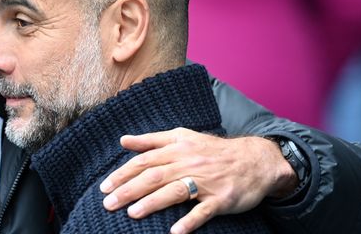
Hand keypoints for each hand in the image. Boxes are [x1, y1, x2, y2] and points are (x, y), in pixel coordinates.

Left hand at [99, 128, 296, 233]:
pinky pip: (204, 211)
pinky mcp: (222, 199)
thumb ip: (152, 140)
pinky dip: (190, 221)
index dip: (123, 174)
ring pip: (175, 191)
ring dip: (152, 203)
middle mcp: (189, 163)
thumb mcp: (183, 137)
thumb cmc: (213, 151)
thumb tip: (123, 141)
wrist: (255, 160)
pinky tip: (176, 231)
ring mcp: (206, 182)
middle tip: (109, 204)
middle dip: (129, 190)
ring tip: (133, 214)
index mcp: (177, 148)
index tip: (105, 187)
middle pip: (154, 176)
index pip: (144, 161)